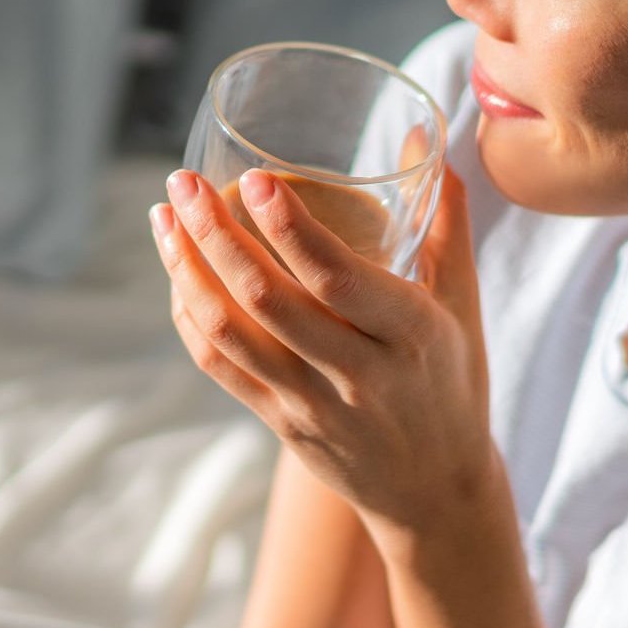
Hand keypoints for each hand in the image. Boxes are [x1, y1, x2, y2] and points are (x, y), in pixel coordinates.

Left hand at [151, 158, 496, 544]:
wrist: (436, 493)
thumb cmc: (453, 383)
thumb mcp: (464, 307)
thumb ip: (445, 221)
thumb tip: (428, 134)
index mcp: (412, 335)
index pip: (339, 278)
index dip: (291, 227)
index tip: (253, 178)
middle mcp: (361, 374)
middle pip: (269, 300)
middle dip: (215, 235)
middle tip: (182, 182)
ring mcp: (314, 404)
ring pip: (232, 334)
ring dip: (186, 272)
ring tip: (163, 218)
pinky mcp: (280, 423)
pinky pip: (220, 367)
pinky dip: (189, 316)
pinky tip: (176, 272)